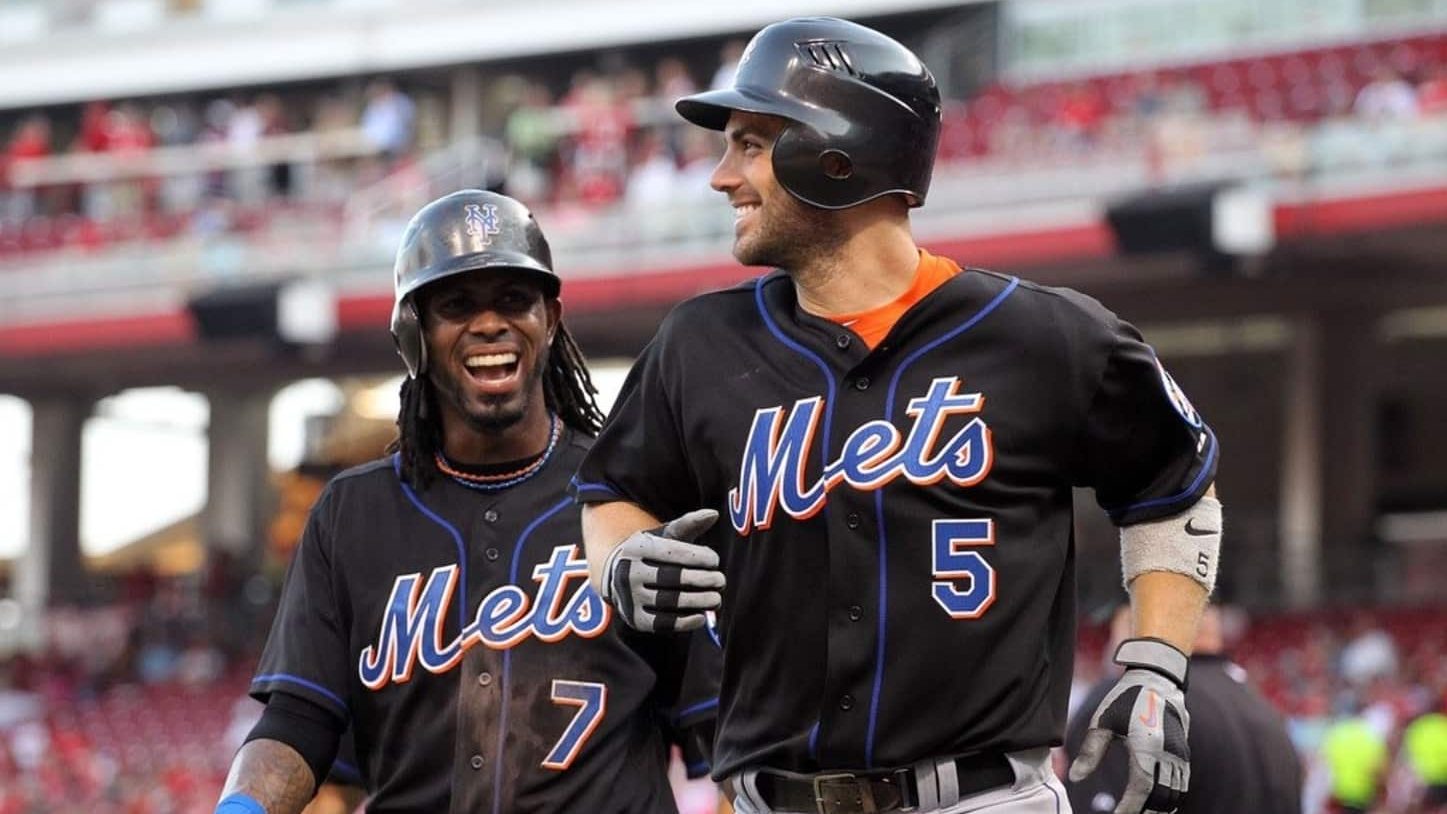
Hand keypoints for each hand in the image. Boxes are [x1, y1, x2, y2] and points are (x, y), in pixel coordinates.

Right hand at [601, 509, 723, 632]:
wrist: (619, 579)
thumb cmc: (653, 554)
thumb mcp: (665, 535)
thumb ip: (688, 525)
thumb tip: (714, 514)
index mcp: (636, 548)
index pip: (671, 552)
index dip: (697, 556)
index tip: (715, 561)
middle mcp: (628, 573)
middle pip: (672, 578)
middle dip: (702, 580)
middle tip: (721, 580)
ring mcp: (630, 598)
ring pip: (670, 601)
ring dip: (698, 601)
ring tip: (716, 598)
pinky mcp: (635, 620)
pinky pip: (663, 623)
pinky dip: (685, 622)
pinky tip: (702, 616)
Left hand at [1069, 639, 1189, 813]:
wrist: (1158, 679)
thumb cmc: (1126, 699)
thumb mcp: (1102, 722)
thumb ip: (1089, 752)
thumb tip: (1074, 779)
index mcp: (1148, 746)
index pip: (1142, 788)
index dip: (1130, 807)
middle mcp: (1169, 754)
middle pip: (1162, 796)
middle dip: (1146, 812)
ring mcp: (1180, 754)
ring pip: (1175, 793)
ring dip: (1159, 808)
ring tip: (1140, 813)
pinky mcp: (1184, 753)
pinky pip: (1181, 784)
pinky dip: (1170, 798)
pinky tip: (1156, 804)